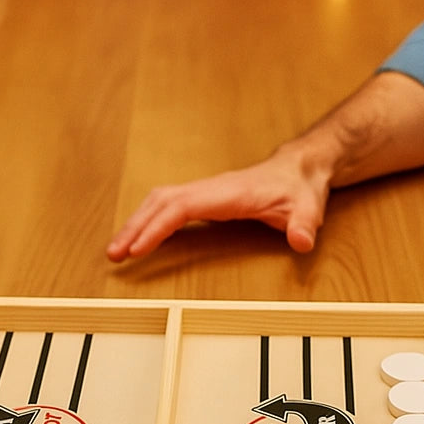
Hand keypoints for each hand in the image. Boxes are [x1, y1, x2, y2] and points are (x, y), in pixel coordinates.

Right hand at [107, 140, 331, 260]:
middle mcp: (210, 188)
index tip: (138, 249)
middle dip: (134, 227)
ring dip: (136, 223)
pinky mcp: (204, 198)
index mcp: (228, 193)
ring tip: (117, 249)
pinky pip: (167, 206)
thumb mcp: (309, 208)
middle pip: (160, 202)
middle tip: (113, 254)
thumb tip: (301, 241)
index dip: (158, 226)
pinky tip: (139, 237)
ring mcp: (205, 191)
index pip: (182, 206)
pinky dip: (148, 220)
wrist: (300, 168)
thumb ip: (305, 224)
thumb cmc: (300, 188)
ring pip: (159, 201)